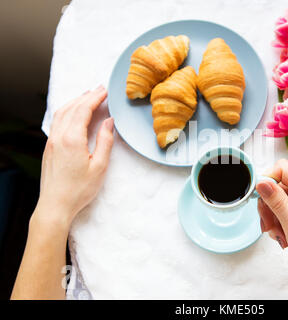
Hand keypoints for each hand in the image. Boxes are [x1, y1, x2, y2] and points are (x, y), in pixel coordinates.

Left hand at [35, 86, 113, 227]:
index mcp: (72, 139)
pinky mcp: (49, 147)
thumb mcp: (99, 167)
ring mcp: (51, 141)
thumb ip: (105, 141)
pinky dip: (67, 111)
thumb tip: (109, 122)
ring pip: (61, 113)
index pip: (83, 110)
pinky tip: (74, 112)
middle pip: (72, 108)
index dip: (95, 98)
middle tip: (100, 89)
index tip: (105, 90)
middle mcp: (58, 137)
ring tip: (88, 96)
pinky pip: (57, 121)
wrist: (55, 205)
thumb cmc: (79, 190)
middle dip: (86, 96)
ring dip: (75, 101)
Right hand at [256, 159, 287, 299]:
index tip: (259, 198)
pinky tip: (285, 235)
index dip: (267, 180)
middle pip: (278, 186)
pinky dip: (280, 222)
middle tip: (269, 225)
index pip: (282, 168)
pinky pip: (286, 209)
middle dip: (269, 205)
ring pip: (280, 199)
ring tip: (280, 235)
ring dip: (274, 217)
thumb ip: (278, 203)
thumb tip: (262, 182)